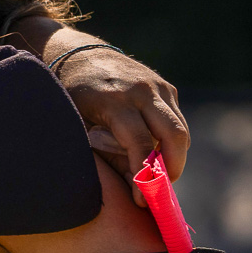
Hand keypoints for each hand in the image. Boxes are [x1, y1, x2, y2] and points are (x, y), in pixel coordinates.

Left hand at [54, 47, 187, 203]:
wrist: (76, 53)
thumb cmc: (71, 96)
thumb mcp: (79, 126)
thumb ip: (106, 155)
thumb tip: (135, 187)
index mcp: (114, 100)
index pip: (141, 144)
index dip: (144, 176)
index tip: (142, 200)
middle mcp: (141, 90)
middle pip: (174, 135)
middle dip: (172, 168)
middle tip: (160, 190)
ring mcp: (157, 85)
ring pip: (180, 129)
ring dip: (174, 156)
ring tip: (156, 176)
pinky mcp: (165, 86)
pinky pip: (176, 119)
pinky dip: (171, 140)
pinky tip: (153, 153)